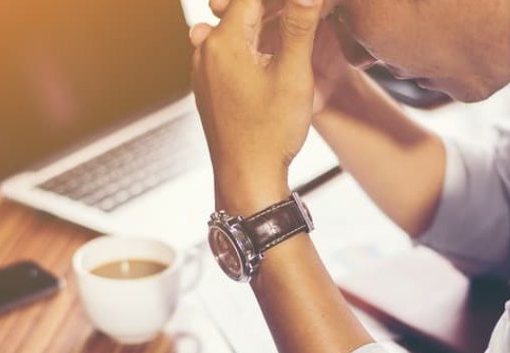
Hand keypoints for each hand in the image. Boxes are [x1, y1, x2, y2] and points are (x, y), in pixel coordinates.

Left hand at [189, 0, 324, 213]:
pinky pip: (230, 53)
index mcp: (224, 41)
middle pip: (244, 10)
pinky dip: (252, 48)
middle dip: (275, 9)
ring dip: (264, 27)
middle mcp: (206, 50)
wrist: (247, 177)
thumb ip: (299, 25)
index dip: (283, 0)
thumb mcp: (293, 74)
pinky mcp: (210, 86)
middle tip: (306, 16)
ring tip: (295, 32)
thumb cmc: (269, 133)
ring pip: (237, 32)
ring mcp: (204, 70)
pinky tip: (273, 57)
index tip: (305, 7)